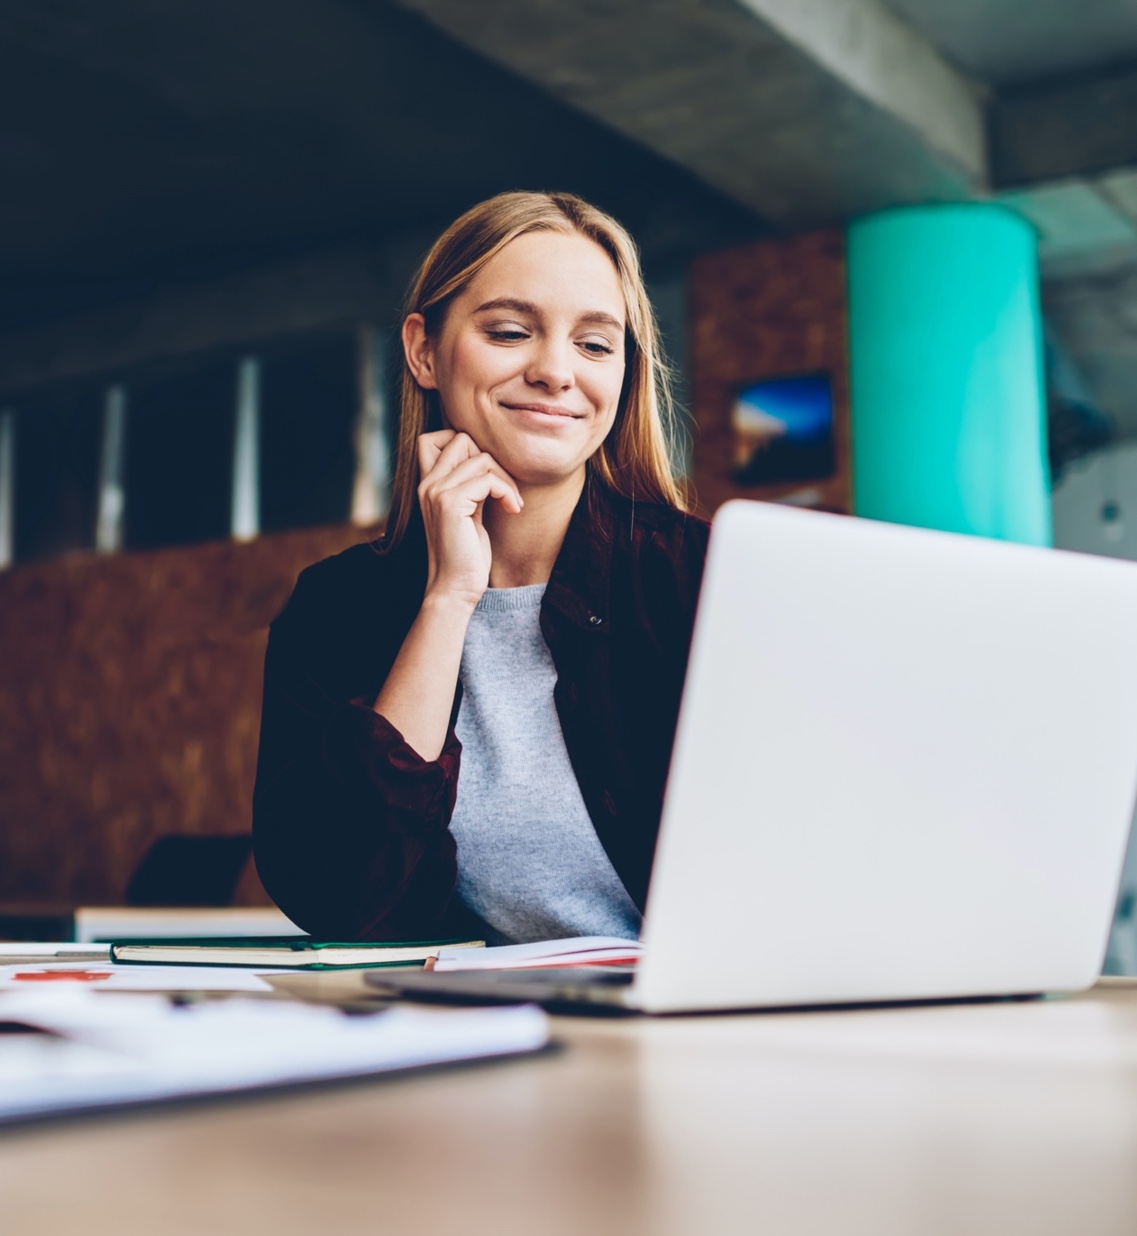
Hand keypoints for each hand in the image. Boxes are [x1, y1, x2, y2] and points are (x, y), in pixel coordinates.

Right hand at [416, 430, 522, 608]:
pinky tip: (512, 509)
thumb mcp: (467, 512)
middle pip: (461, 438)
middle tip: (504, 489)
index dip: (465, 445)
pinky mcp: (450, 504)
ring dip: (505, 478)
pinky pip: (488, 479)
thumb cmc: (465, 554)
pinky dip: (507, 491)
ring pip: (480, 457)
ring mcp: (436, 492)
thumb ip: (469, 486)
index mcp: (427, 484)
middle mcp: (427, 484)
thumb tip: (488, 460)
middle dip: (491, 460)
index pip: (433, 437)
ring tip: (511, 502)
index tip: (486, 474)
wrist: (454, 588)